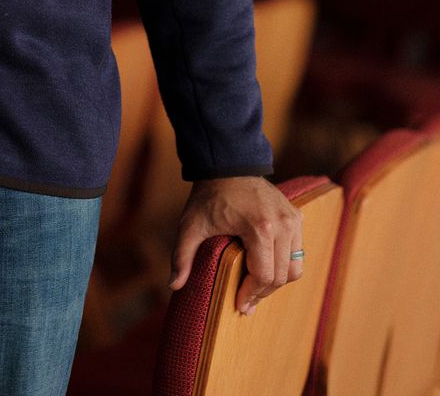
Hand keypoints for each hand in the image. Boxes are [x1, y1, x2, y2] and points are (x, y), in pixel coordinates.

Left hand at [170, 176, 302, 314]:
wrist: (227, 165)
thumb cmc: (208, 196)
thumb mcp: (190, 225)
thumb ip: (182, 256)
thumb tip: (174, 285)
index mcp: (260, 228)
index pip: (264, 276)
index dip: (251, 295)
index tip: (240, 306)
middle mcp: (282, 225)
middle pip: (281, 276)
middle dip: (262, 293)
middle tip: (247, 303)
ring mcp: (292, 219)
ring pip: (294, 267)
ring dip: (276, 281)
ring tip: (256, 287)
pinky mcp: (296, 216)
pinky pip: (297, 252)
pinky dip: (284, 264)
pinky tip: (266, 267)